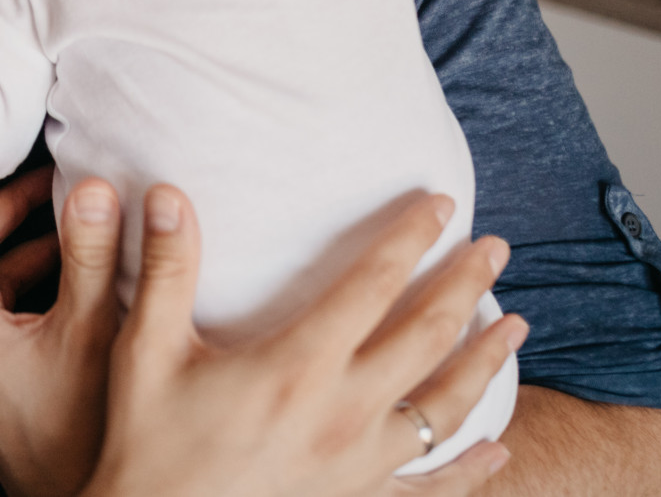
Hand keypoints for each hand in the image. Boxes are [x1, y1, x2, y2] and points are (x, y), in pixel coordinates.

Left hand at [0, 169, 123, 496]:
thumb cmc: (80, 427)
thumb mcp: (91, 329)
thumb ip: (91, 255)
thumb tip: (90, 186)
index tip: (2, 159)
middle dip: (5, 210)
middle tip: (51, 179)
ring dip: (25, 248)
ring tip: (75, 223)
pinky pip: (1, 317)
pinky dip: (32, 286)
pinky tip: (79, 280)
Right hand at [83, 188, 525, 496]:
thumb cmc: (147, 446)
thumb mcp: (146, 350)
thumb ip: (166, 269)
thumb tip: (168, 194)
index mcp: (297, 365)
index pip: (373, 282)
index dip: (411, 237)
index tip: (442, 203)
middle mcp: (342, 413)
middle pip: (427, 335)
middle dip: (467, 284)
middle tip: (497, 247)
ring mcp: (357, 466)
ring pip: (446, 407)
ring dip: (486, 361)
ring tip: (514, 324)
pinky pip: (429, 488)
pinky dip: (470, 470)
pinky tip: (497, 451)